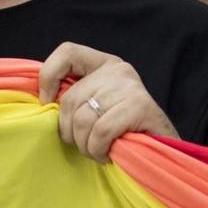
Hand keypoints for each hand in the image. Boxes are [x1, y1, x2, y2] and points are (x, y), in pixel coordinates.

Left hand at [38, 43, 178, 162]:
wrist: (163, 152)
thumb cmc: (124, 132)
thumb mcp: (97, 107)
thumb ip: (76, 99)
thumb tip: (44, 100)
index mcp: (105, 64)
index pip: (68, 52)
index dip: (49, 75)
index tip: (46, 101)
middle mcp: (118, 70)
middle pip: (70, 99)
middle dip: (70, 132)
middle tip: (86, 145)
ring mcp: (129, 87)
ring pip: (82, 120)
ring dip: (86, 145)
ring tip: (98, 151)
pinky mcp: (139, 106)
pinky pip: (100, 132)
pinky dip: (98, 150)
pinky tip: (107, 154)